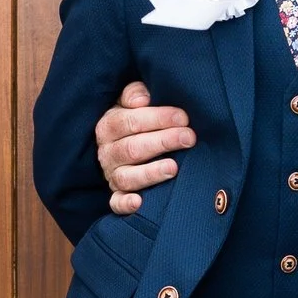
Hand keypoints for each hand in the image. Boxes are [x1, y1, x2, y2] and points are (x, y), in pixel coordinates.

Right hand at [96, 77, 194, 212]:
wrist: (123, 142)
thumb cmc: (135, 118)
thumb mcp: (131, 100)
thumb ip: (135, 93)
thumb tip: (142, 99)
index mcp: (108, 126)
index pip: (130, 121)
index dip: (157, 119)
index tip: (183, 117)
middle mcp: (107, 152)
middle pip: (132, 148)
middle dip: (163, 142)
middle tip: (189, 138)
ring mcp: (112, 175)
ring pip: (126, 177)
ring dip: (150, 173)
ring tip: (174, 168)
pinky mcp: (116, 195)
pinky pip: (116, 203)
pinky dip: (125, 204)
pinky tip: (139, 202)